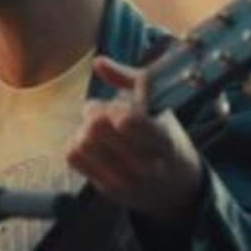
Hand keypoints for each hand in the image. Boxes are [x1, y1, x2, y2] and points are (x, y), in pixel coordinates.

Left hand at [66, 56, 203, 226]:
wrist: (177, 187)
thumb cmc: (166, 137)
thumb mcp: (160, 106)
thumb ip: (131, 80)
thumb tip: (98, 62)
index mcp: (164, 139)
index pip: (128, 121)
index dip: (116, 108)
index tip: (122, 110)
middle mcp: (146, 164)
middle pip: (98, 126)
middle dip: (97, 111)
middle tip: (106, 113)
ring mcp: (126, 180)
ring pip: (83, 141)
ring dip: (84, 127)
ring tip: (98, 129)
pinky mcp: (108, 189)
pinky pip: (73, 156)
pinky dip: (76, 142)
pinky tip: (90, 142)